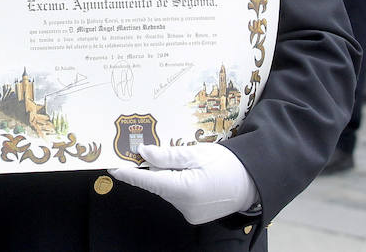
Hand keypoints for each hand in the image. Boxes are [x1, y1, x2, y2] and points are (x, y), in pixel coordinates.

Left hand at [109, 143, 257, 224]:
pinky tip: (192, 175)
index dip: (129, 174)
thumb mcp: (196, 153)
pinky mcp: (193, 215)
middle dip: (154, 169)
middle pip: (158, 184)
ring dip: (169, 176)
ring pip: (167, 190)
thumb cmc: (227, 164)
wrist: (252, 182)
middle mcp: (184, 205)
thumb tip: (143, 154)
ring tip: (187, 162)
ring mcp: (189, 213)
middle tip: (153, 150)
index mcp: (185, 189)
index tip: (113, 167)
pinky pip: (177, 197)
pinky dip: (178, 185)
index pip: (149, 181)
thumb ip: (168, 156)